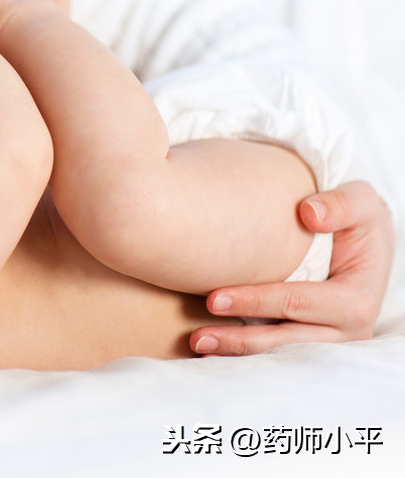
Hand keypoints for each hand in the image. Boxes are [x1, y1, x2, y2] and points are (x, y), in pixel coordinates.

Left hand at [189, 180, 393, 354]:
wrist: (360, 240)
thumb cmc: (353, 219)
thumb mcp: (360, 202)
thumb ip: (342, 204)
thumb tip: (309, 214)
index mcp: (356, 301)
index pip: (296, 302)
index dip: (254, 301)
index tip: (212, 298)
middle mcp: (345, 331)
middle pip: (284, 339)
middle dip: (239, 339)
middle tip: (195, 336)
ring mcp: (328, 342)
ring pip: (278, 353)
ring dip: (237, 353)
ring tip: (196, 345)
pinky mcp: (311, 343)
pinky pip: (276, 353)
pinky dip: (244, 354)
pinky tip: (210, 353)